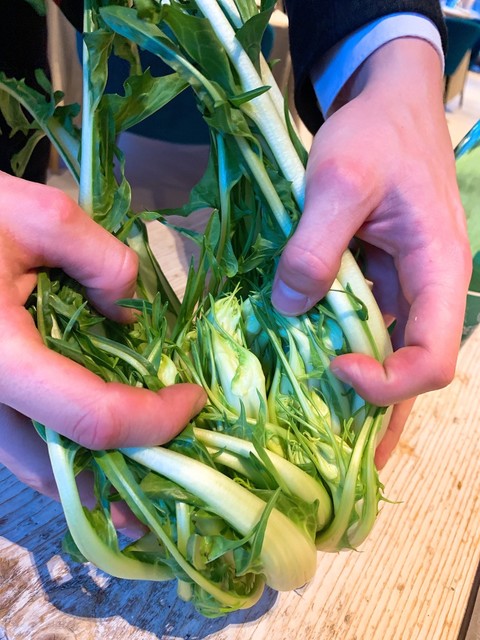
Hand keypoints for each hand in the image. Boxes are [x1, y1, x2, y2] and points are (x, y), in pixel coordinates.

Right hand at [0, 171, 205, 529]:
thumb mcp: (41, 216)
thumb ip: (103, 261)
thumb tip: (130, 317)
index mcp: (0, 359)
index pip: (93, 418)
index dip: (155, 420)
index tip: (194, 399)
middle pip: (61, 471)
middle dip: (126, 474)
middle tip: (175, 457)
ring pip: (38, 468)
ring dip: (97, 470)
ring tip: (146, 453)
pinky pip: (26, 444)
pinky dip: (69, 449)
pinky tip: (104, 427)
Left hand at [271, 39, 471, 465]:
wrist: (386, 105)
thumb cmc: (376, 134)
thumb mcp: (340, 179)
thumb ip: (316, 245)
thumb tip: (291, 310)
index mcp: (439, 272)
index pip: (434, 356)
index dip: (389, 380)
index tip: (334, 366)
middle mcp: (426, 292)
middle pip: (410, 372)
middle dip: (372, 416)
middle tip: (327, 460)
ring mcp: (400, 289)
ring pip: (385, 356)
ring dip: (352, 394)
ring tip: (313, 436)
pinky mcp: (374, 281)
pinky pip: (361, 329)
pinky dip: (337, 354)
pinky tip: (306, 375)